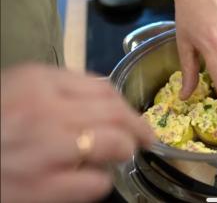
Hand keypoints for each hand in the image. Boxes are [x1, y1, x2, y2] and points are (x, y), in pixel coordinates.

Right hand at [0, 64, 154, 202]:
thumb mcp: (19, 88)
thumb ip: (61, 87)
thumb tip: (108, 98)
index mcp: (38, 81)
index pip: (105, 89)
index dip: (128, 106)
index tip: (137, 117)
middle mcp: (45, 111)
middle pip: (117, 115)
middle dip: (138, 128)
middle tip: (145, 138)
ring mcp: (45, 151)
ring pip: (115, 146)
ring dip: (124, 151)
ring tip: (120, 155)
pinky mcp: (42, 188)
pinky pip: (96, 184)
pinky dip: (100, 181)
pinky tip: (89, 177)